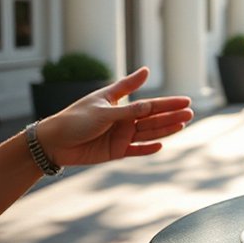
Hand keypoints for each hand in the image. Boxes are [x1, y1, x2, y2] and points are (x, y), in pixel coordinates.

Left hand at [37, 67, 193, 166]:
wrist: (53, 143)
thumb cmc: (75, 120)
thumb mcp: (104, 110)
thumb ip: (130, 108)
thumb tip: (150, 91)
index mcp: (120, 105)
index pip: (149, 104)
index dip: (168, 103)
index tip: (186, 101)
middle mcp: (124, 120)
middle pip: (153, 118)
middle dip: (171, 116)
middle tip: (190, 113)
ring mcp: (121, 136)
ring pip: (148, 133)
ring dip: (165, 129)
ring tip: (183, 125)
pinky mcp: (116, 151)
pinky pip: (137, 150)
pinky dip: (148, 149)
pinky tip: (161, 145)